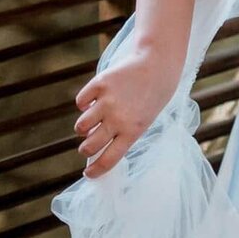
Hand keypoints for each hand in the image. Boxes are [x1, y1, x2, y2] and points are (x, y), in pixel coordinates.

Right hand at [73, 44, 182, 178]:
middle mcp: (118, 118)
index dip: (95, 171)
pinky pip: (80, 102)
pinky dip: (84, 103)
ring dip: (83, 128)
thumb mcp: (144, 120)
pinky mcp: (99, 84)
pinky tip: (92, 101)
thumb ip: (124, 133)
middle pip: (90, 146)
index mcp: (133, 131)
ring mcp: (107, 101)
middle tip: (87, 146)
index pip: (108, 159)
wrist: (157, 63)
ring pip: (81, 126)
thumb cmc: (153, 96)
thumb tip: (98, 145)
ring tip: (90, 122)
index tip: (88, 174)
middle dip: (85, 150)